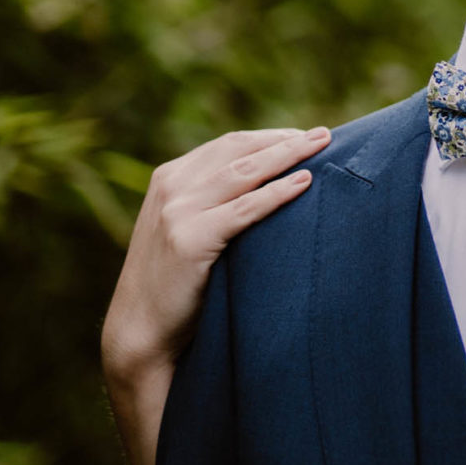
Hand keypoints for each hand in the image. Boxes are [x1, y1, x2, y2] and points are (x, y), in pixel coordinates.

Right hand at [103, 126, 326, 464]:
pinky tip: (305, 183)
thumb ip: (212, 203)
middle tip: (325, 135)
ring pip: (245, 172)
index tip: (304, 137)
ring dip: (288, 156)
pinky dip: (277, 193)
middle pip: (240, 151)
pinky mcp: (190, 239)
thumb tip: (265, 185)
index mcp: (170, 178)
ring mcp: (178, 211)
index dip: (269, 138)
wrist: (141, 330)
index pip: (229, 145)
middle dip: (285, 141)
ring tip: (323, 147)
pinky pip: (245, 209)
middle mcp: (172, 187)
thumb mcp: (186, 230)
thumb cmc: (175, 284)